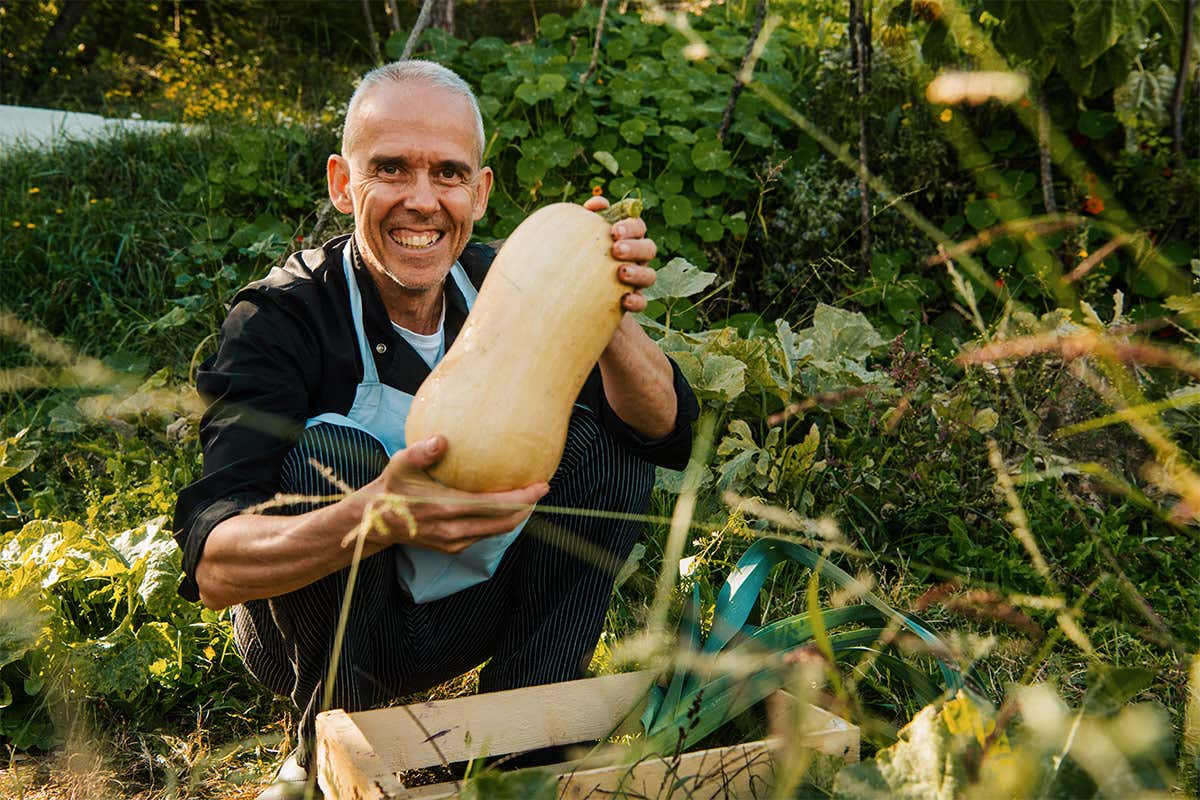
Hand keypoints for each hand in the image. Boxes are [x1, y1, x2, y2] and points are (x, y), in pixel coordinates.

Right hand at [359, 435, 548, 553]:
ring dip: (515, 516)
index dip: (523, 498)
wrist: (376, 522)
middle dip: (527, 507)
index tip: (542, 485)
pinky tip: (504, 508)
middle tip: (541, 489)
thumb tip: (441, 439)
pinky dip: (499, 523)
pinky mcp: (452, 547)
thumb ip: (421, 452)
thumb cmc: (391, 488)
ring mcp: (454, 542)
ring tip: (528, 498)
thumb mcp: (400, 465)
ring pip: (496, 532)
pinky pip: (484, 535)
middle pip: (504, 523)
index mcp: (447, 508)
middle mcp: (454, 530)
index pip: (496, 506)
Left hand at [584, 195, 656, 312]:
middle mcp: (636, 259)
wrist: (572, 295)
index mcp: (627, 239)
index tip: (614, 231)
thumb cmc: (576, 258)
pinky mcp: (632, 302)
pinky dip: (636, 301)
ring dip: (638, 272)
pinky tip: (625, 300)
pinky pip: (642, 303)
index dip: (630, 227)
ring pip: (650, 275)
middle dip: (634, 247)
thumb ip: (586, 219)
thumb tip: (593, 205)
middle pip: (648, 248)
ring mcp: (637, 282)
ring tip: (621, 272)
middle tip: (616, 250)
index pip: (638, 227)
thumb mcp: (578, 237)